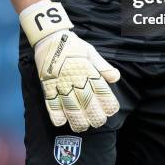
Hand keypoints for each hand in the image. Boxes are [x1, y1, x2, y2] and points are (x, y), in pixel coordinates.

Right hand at [19, 0, 119, 131]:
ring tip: (83, 127)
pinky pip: (51, 102)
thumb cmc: (74, 45)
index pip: (100, 89)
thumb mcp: (91, 52)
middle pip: (86, 101)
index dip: (107, 102)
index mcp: (87, 69)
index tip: (112, 110)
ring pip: (70, 105)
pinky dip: (55, 113)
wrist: (50, 37)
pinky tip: (61, 122)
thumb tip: (116, 77)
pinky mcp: (48, 85)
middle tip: (99, 122)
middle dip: (94, 114)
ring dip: (77, 118)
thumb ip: (103, 66)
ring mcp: (60, 82)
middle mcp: (75, 77)